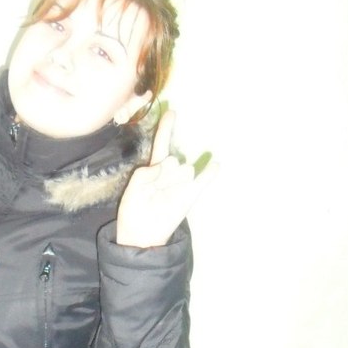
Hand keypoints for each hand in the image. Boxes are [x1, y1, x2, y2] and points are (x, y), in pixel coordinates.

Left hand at [115, 110, 216, 247]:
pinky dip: (210, 174)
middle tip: (153, 192)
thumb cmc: (133, 211)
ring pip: (184, 170)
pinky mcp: (190, 196)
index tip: (172, 112)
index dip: (166, 128)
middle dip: (164, 172)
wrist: (141, 235)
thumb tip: (170, 166)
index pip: (162, 144)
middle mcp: (170, 173)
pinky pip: (203, 181)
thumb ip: (146, 174)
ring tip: (164, 198)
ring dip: (174, 182)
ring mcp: (182, 184)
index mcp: (154, 168)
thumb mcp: (131, 189)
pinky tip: (215, 165)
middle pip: (173, 159)